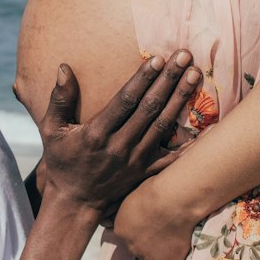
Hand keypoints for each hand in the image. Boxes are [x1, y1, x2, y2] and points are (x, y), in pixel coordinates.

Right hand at [38, 53, 199, 218]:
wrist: (74, 203)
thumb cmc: (62, 161)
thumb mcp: (52, 130)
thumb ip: (59, 99)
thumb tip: (64, 67)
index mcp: (97, 133)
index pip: (125, 101)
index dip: (143, 79)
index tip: (158, 58)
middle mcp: (120, 146)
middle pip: (150, 108)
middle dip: (169, 80)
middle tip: (184, 56)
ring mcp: (136, 160)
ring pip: (163, 125)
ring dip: (180, 98)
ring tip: (194, 75)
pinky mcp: (145, 172)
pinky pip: (172, 158)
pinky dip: (190, 143)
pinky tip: (207, 124)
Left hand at [113, 178, 196, 259]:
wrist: (175, 201)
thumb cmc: (156, 190)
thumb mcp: (134, 196)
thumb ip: (131, 211)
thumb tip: (134, 212)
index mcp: (121, 229)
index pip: (124, 237)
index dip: (135, 234)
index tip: (145, 228)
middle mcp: (131, 246)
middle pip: (134, 254)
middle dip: (142, 249)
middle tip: (155, 241)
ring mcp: (149, 258)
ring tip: (164, 256)